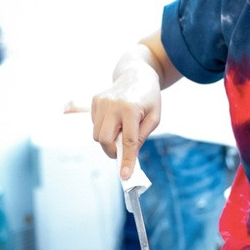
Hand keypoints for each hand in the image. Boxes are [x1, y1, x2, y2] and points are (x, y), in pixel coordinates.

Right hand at [91, 60, 160, 175]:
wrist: (137, 74)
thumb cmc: (149, 97)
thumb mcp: (154, 117)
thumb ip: (141, 137)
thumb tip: (129, 156)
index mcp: (131, 108)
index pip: (127, 141)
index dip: (126, 160)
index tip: (125, 175)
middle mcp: (113, 105)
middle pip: (104, 140)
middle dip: (112, 151)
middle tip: (121, 152)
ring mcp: (101, 102)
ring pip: (97, 134)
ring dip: (107, 140)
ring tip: (121, 131)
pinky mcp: (95, 100)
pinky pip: (95, 124)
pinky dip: (104, 128)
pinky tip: (115, 120)